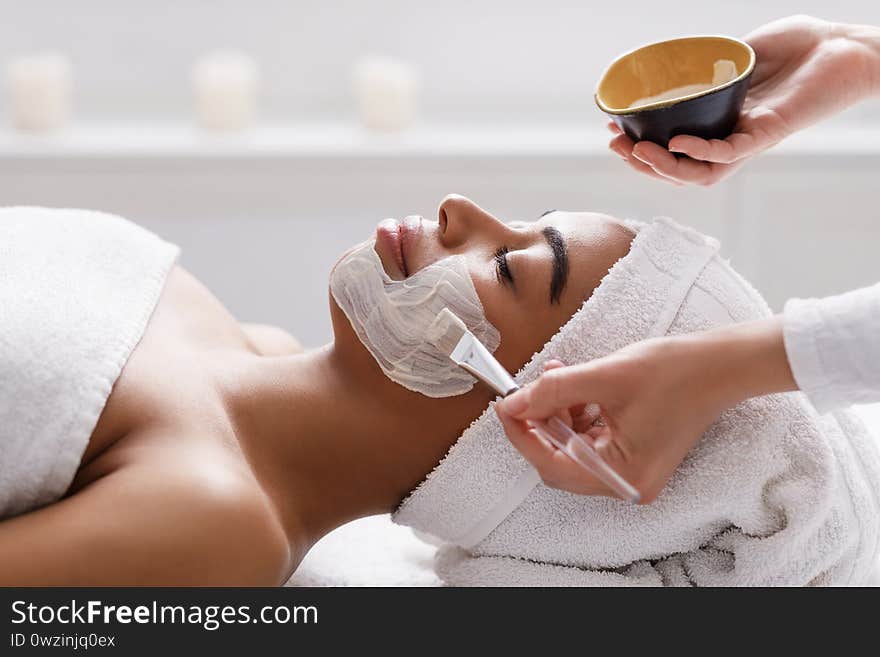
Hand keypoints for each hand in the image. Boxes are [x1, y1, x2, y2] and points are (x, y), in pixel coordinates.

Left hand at [495, 318, 795, 502]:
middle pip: (561, 460)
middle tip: (525, 392)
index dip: (522, 436)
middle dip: (541, 422)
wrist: (720, 365)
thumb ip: (552, 392)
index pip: (553, 465)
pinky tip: (574, 386)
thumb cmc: (674, 372)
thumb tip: (514, 405)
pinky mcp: (636, 456)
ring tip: (556, 376)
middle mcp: (628, 484)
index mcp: (623, 476)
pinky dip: (577, 415)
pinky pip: (592, 441)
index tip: (504, 409)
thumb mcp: (603, 377)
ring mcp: (633, 472)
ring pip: (573, 448)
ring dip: (558, 413)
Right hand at [608, 15, 879, 185]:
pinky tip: (677, 143)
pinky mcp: (770, 132)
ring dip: (663, 168)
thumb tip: (671, 63)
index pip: (675, 150)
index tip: (614, 130)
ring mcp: (751, 138)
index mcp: (722, 124)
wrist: (845, 44)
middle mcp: (734, 138)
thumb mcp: (739, 52)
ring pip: (700, 173)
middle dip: (642, 164)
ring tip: (636, 151)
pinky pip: (730, 154)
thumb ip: (708, 63)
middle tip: (616, 145)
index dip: (642, 147)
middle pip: (681, 170)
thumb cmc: (800, 45)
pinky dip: (700, 153)